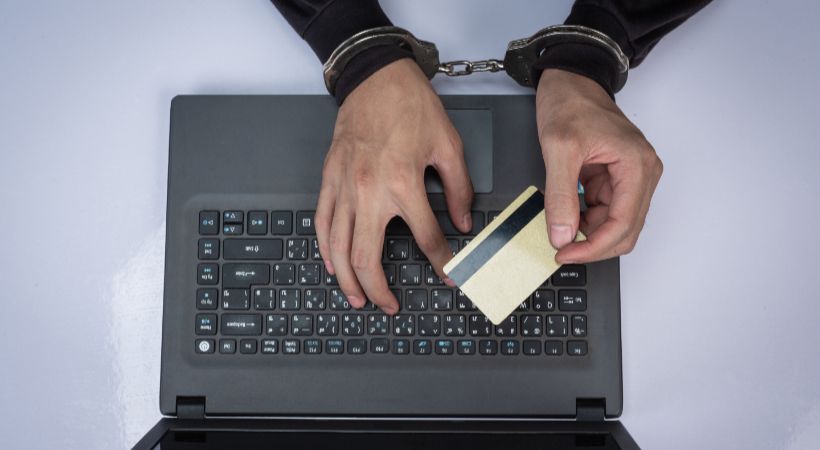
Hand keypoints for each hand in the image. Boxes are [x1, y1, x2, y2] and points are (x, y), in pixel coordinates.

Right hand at [316, 58, 472, 313]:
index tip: (449, 276)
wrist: (374, 79)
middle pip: (368, 258)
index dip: (441, 263)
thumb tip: (464, 222)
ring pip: (338, 249)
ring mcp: (343, 188)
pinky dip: (325, 250)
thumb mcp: (448, 145)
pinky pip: (322, 224)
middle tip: (389, 306)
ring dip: (347, 281)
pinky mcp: (328, 181)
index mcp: (403, 184)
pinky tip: (333, 265)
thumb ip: (458, 189)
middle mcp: (369, 192)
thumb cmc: (410, 106)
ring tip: (358, 299)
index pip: (426, 238)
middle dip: (379, 290)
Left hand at [536, 69, 662, 262]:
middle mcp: (641, 173)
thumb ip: (560, 197)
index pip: (623, 224)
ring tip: (559, 224)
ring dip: (588, 232)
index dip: (594, 247)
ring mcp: (630, 177)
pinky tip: (566, 212)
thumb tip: (562, 234)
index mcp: (637, 165)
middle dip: (593, 245)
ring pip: (614, 224)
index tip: (565, 253)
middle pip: (625, 230)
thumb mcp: (558, 149)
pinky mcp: (615, 178)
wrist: (570, 81)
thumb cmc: (571, 103)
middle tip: (561, 249)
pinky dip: (584, 218)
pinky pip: (603, 211)